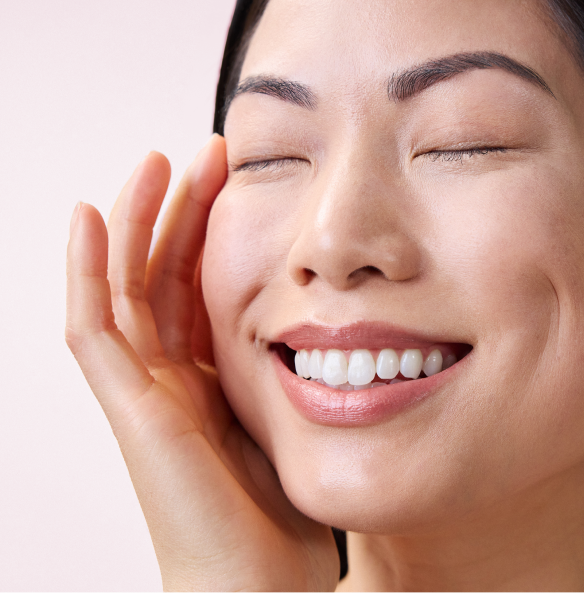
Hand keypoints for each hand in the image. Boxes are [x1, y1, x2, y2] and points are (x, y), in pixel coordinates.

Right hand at [65, 136, 338, 592]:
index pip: (201, 286)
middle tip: (209, 153)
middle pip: (165, 275)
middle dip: (182, 211)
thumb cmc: (278, 520)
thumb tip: (332, 326)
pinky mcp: (131, 410)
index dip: (213, 230)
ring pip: (125, 289)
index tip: (240, 179)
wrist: (258, 588)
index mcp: (209, 380)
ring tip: (159, 162)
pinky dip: (87, 274)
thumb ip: (287, 374)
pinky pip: (95, 331)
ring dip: (136, 222)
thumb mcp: (290, 422)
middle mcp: (171, 379)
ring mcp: (145, 392)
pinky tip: (92, 219)